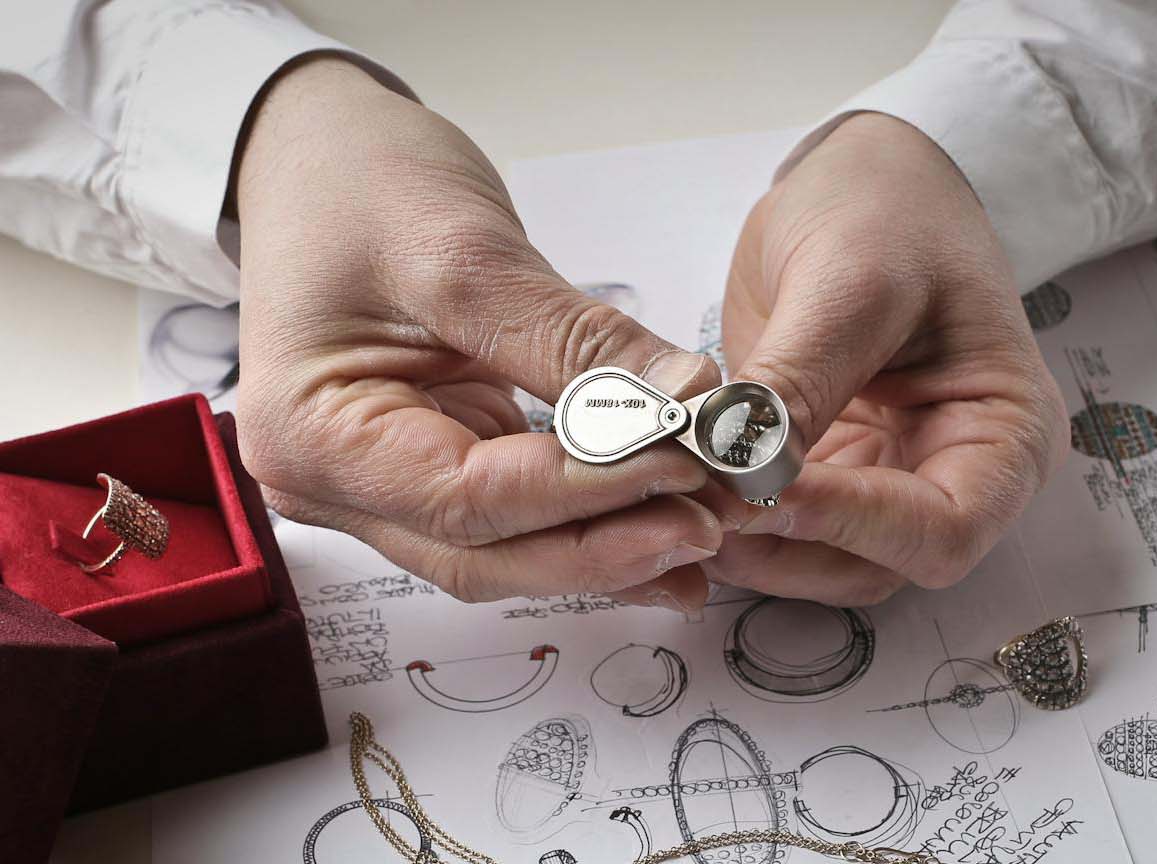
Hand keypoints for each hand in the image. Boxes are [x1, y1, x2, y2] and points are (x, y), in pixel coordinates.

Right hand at [233, 58, 720, 610]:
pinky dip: (587, 522)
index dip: (583, 492)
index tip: (678, 466)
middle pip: (483, 551)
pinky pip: (516, 517)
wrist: (321, 158)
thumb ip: (577, 342)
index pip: (468, 499)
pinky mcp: (435, 464)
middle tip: (705, 523)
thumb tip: (690, 398)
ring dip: (604, 549)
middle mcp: (335, 483)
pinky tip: (661, 528)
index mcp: (312, 435)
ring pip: (503, 550)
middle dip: (601, 546)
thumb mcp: (466, 251)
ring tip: (699, 535)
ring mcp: (383, 484)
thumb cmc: (358, 185)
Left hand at [706, 112, 1068, 605]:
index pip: (943, 527)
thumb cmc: (891, 211)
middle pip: (880, 565)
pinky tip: (681, 487)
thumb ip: (800, 382)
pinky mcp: (827, 471)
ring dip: (750, 548)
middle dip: (787, 547)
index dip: (851, 524)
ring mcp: (886, 478)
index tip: (760, 490)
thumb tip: (739, 471)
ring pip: (822, 562)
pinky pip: (782, 525)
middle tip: (698, 504)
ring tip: (679, 496)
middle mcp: (954, 474)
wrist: (868, 177)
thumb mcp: (852, 282)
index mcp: (1006, 434)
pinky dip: (732, 518)